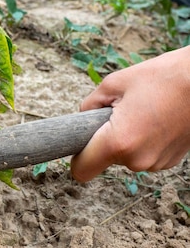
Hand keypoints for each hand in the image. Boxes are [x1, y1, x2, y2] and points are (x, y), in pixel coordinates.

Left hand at [71, 45, 189, 181]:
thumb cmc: (163, 78)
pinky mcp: (170, 162)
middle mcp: (137, 160)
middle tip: (121, 113)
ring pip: (125, 157)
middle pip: (104, 159)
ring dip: (127, 139)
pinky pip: (144, 155)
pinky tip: (156, 121)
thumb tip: (81, 120)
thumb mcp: (113, 84)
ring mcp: (156, 163)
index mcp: (119, 142)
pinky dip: (144, 141)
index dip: (76, 158)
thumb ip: (89, 105)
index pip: (82, 170)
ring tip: (143, 113)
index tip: (78, 146)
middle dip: (105, 139)